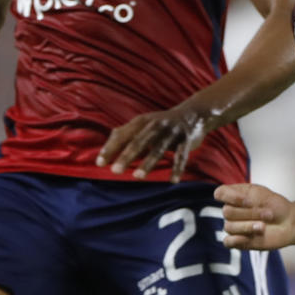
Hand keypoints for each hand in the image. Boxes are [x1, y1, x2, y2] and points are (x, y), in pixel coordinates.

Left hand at [98, 101, 218, 181]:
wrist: (194, 114)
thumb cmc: (162, 123)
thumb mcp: (143, 123)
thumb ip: (124, 133)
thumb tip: (104, 149)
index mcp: (142, 122)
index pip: (122, 135)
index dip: (110, 148)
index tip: (100, 163)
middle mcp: (155, 125)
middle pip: (138, 142)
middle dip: (126, 156)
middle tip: (115, 171)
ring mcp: (171, 132)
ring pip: (158, 149)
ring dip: (148, 163)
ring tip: (138, 177)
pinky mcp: (186, 140)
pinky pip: (181, 156)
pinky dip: (177, 168)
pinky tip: (173, 181)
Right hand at [215, 182, 294, 249]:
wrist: (290, 222)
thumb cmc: (276, 206)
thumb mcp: (261, 193)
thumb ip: (241, 193)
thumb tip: (220, 196)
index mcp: (235, 196)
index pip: (220, 193)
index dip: (231, 197)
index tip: (249, 200)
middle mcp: (232, 211)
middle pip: (227, 212)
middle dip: (249, 213)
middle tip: (268, 214)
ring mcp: (235, 226)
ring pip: (228, 227)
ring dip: (248, 226)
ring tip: (263, 227)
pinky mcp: (239, 241)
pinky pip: (228, 242)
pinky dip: (237, 239)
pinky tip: (249, 237)